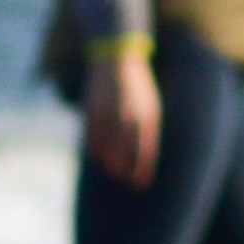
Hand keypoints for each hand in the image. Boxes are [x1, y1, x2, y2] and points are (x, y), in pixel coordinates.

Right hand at [86, 50, 160, 187]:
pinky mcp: (95, 109)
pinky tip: (95, 155)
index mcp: (147, 116)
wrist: (118, 59)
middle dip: (126, 168)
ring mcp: (111, 114)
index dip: (143, 168)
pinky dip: (95, 146)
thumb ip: (145, 127)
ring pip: (109, 144)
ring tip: (111, 170)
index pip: (146, 149)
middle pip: (127, 151)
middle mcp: (130, 117)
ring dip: (109, 159)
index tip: (140, 183)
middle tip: (124, 180)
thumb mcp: (148, 105)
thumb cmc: (136, 86)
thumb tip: (140, 151)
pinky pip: (94, 134)